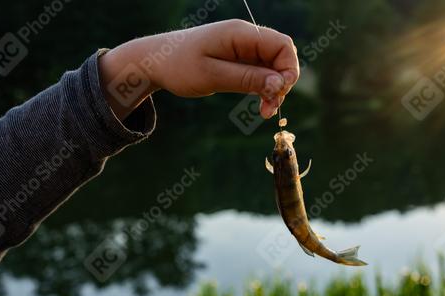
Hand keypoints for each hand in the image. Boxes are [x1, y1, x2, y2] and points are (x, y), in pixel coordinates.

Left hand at [99, 20, 298, 119]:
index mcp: (240, 34)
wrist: (155, 62)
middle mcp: (245, 38)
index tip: (280, 93)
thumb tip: (279, 83)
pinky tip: (259, 105)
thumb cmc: (179, 66)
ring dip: (273, 90)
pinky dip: (263, 89)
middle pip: (281, 57)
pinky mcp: (238, 61)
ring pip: (273, 68)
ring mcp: (242, 49)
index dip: (289, 69)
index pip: (282, 45)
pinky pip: (261, 73)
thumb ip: (247, 79)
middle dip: (282, 83)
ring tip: (263, 112)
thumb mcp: (212, 76)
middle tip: (269, 109)